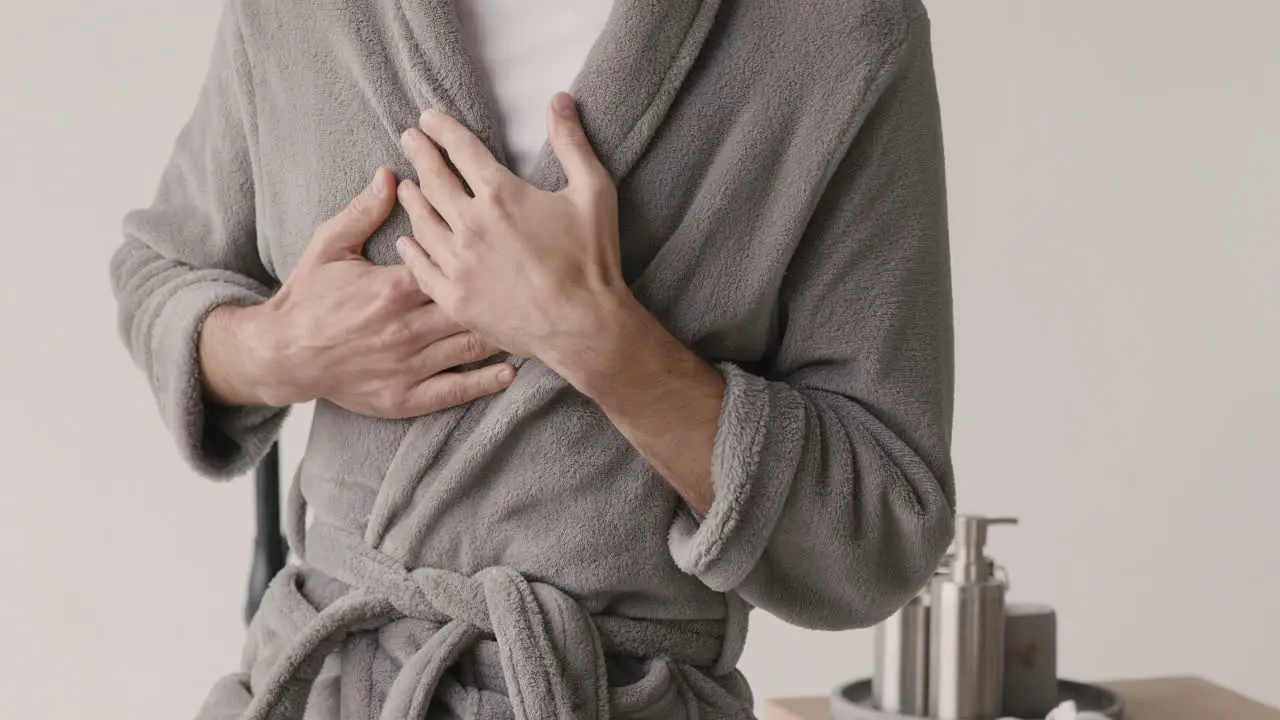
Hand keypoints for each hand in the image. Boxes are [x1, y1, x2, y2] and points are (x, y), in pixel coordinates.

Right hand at [244, 167, 515, 417]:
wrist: (281, 355)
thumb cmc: (307, 297)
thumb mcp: (329, 247)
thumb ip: (363, 212)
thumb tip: (391, 175)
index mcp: (393, 288)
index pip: (452, 266)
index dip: (483, 256)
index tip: (510, 244)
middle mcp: (406, 329)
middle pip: (471, 308)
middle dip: (503, 296)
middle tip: (535, 284)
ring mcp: (407, 366)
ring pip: (469, 348)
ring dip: (502, 335)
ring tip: (532, 321)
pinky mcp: (405, 397)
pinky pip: (453, 390)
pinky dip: (484, 382)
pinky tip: (510, 371)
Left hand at [392, 92, 626, 362]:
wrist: (583, 326)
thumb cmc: (592, 260)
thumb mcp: (592, 192)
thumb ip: (572, 143)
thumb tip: (559, 100)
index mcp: (501, 195)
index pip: (461, 150)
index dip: (442, 130)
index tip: (427, 119)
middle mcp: (471, 225)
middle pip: (433, 180)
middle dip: (419, 154)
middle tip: (408, 139)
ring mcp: (459, 264)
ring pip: (422, 223)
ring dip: (411, 199)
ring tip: (406, 186)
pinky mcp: (455, 298)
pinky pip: (422, 267)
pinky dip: (411, 249)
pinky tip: (407, 239)